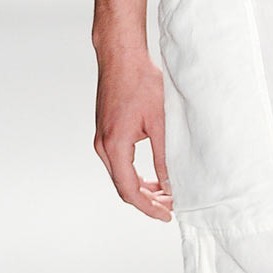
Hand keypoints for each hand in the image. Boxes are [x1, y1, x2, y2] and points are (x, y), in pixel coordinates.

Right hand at [93, 46, 173, 219]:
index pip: (129, 189)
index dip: (148, 207)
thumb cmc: (140, 81)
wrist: (121, 57)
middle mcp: (103, 146)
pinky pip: (118, 163)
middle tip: (171, 206)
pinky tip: (153, 177)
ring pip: (120, 176)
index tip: (166, 215)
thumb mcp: (160, 122)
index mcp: (115, 145)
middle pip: (123, 187)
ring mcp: (102, 140)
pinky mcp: (106, 133)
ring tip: (166, 194)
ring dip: (142, 188)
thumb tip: (170, 184)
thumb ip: (164, 156)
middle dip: (147, 200)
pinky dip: (135, 174)